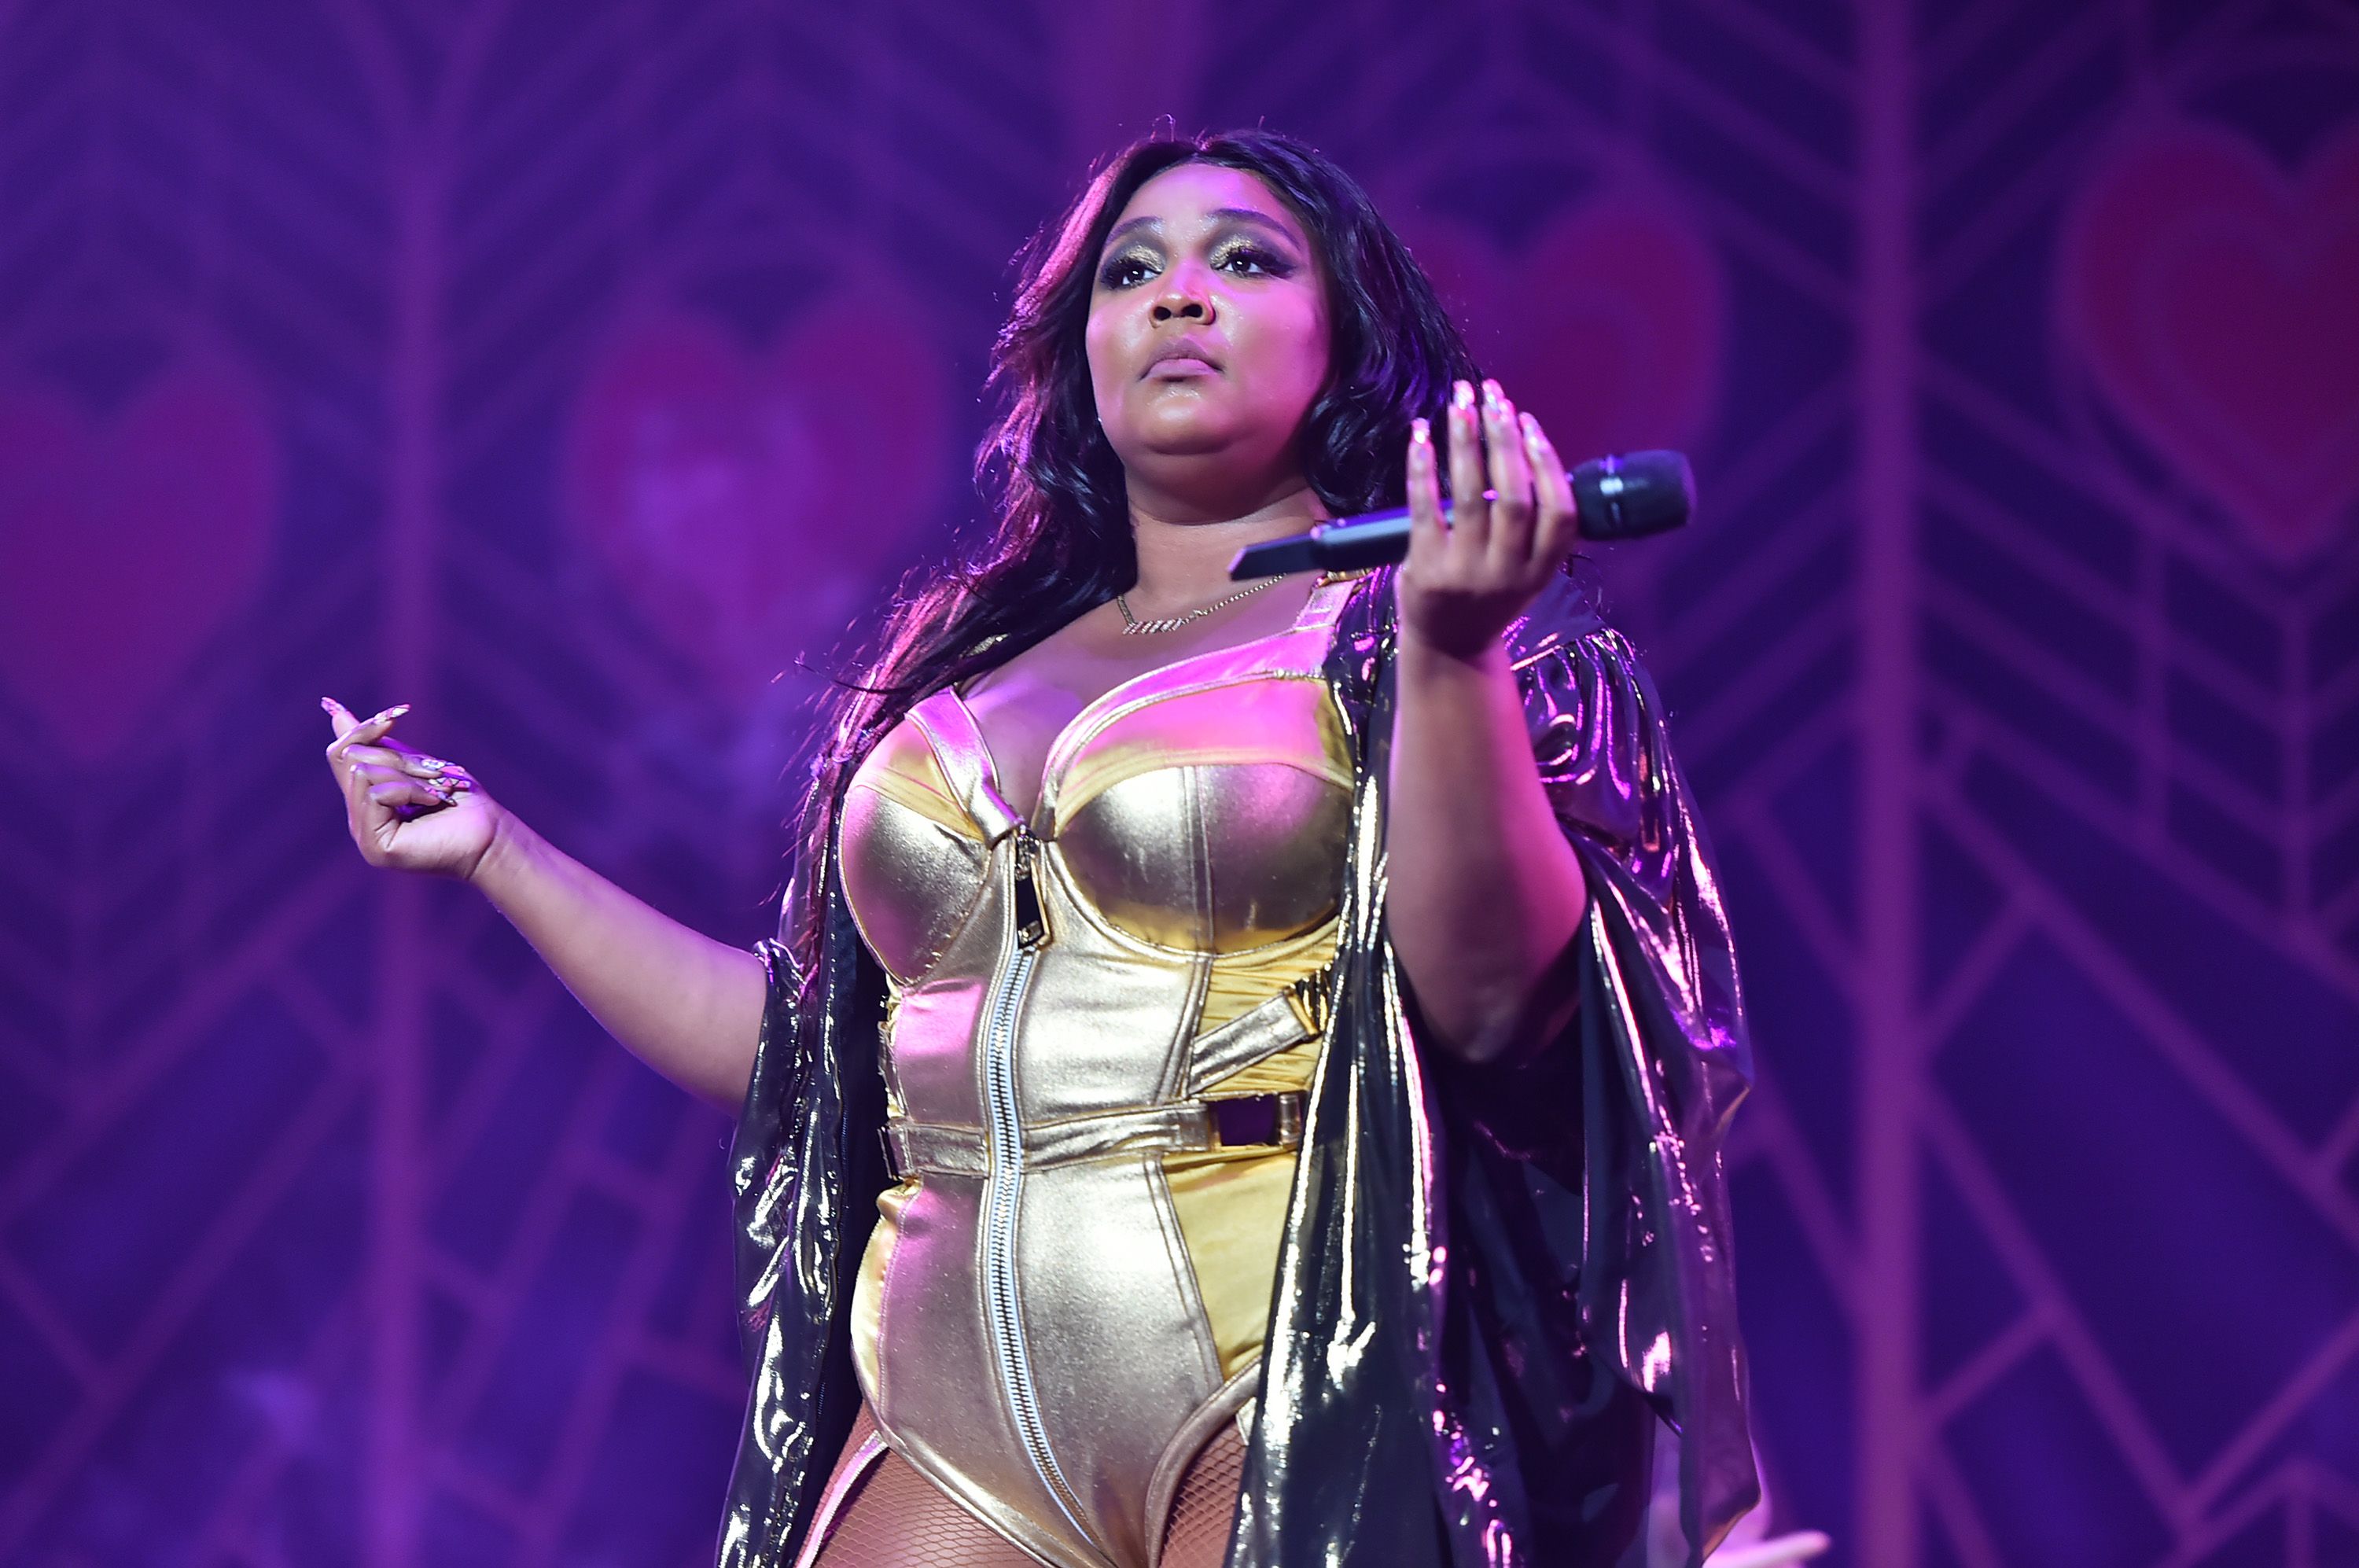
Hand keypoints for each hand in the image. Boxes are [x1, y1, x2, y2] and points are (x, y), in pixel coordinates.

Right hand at [322, 698, 499, 879]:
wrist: (492, 834)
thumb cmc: (462, 800)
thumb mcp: (415, 763)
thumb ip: (378, 745)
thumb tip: (332, 708)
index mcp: (365, 800)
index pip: (340, 754)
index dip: (365, 728)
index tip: (400, 712)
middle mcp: (359, 818)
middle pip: (350, 759)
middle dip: (398, 757)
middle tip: (438, 771)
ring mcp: (364, 834)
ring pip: (362, 774)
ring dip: (409, 775)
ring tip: (440, 790)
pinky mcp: (375, 846)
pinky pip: (376, 795)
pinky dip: (410, 791)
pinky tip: (434, 801)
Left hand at [1395, 377, 1577, 660]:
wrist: (1448, 649)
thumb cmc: (1488, 597)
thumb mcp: (1525, 572)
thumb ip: (1532, 528)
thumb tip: (1523, 447)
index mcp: (1541, 570)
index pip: (1560, 513)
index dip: (1547, 463)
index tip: (1529, 423)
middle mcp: (1508, 573)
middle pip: (1514, 496)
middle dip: (1504, 439)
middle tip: (1493, 397)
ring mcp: (1466, 573)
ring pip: (1471, 496)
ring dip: (1466, 442)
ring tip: (1461, 401)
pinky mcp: (1427, 569)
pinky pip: (1424, 508)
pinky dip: (1422, 467)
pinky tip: (1421, 434)